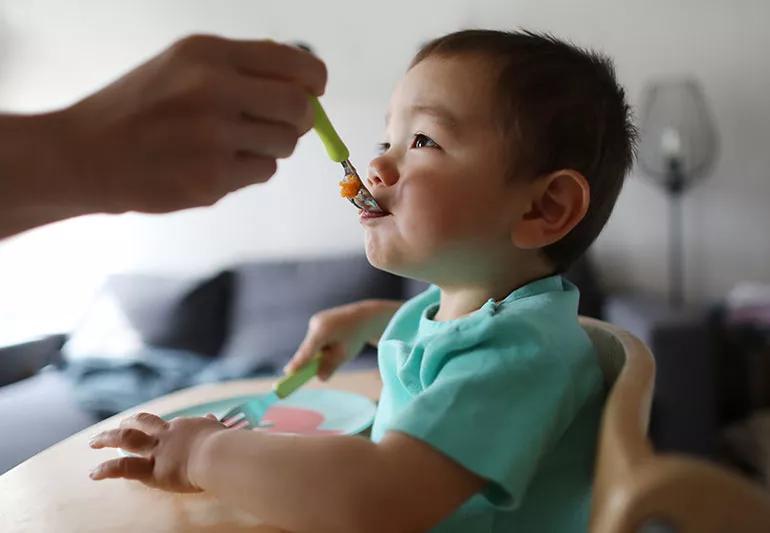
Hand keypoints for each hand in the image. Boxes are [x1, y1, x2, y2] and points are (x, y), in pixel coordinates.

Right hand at [56, 35, 326, 213]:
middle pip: (300, 108)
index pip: (297, 65)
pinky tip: (216, 163)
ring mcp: (213, 138)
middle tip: (282, 123)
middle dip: (301, 118)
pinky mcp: (212, 179)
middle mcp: (213, 90)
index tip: (311, 92)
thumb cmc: (139, 108)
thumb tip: (304, 83)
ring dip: (271, 145)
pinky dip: (250, 169)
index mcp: (208, 54)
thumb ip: (240, 68)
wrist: (85, 154)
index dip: (313, 83)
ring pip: (285, 144)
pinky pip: (263, 172)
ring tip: (233, 143)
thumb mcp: (181, 65)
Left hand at [89, 412, 224, 492]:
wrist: (217, 455)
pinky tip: (93, 473)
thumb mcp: (217, 429)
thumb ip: (211, 423)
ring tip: (94, 441)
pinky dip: (107, 469)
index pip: (166, 426)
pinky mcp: (152, 470)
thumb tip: (211, 417)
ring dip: (108, 438)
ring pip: (127, 440)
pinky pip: (125, 468)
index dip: (159, 428)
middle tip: (119, 424)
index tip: (156, 430)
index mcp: (182, 428)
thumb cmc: (224, 444)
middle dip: (128, 423)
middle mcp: (166, 436)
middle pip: (142, 423)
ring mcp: (157, 452)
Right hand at [285, 300, 401, 379]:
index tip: (288, 372)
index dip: (298, 362)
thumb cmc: (355, 336)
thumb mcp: (344, 355)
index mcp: (324, 331)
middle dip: (307, 360)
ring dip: (316, 352)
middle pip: (307, 348)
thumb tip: (319, 378)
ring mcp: (315, 320)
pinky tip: (333, 341)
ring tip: (337, 347)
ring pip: (310, 344)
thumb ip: (330, 367)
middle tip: (298, 374)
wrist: (363, 316)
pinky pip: (314, 338)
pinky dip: (319, 345)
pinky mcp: (316, 321)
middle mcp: (316, 323)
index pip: (308, 350)